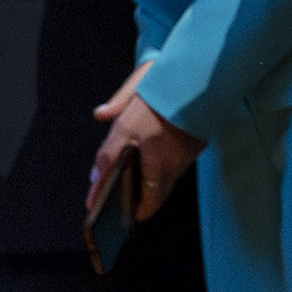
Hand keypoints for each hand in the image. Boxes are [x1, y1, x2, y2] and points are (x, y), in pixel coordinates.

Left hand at [90, 62, 202, 220]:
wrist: (193, 81)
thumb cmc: (157, 107)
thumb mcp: (123, 130)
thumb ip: (107, 157)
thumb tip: (94, 179)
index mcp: (159, 172)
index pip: (148, 208)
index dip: (133, 210)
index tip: (121, 209)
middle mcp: (177, 168)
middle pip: (157, 192)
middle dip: (140, 192)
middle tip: (124, 184)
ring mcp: (189, 154)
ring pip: (168, 173)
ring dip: (153, 171)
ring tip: (137, 158)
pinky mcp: (196, 140)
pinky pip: (178, 156)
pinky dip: (165, 155)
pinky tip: (157, 140)